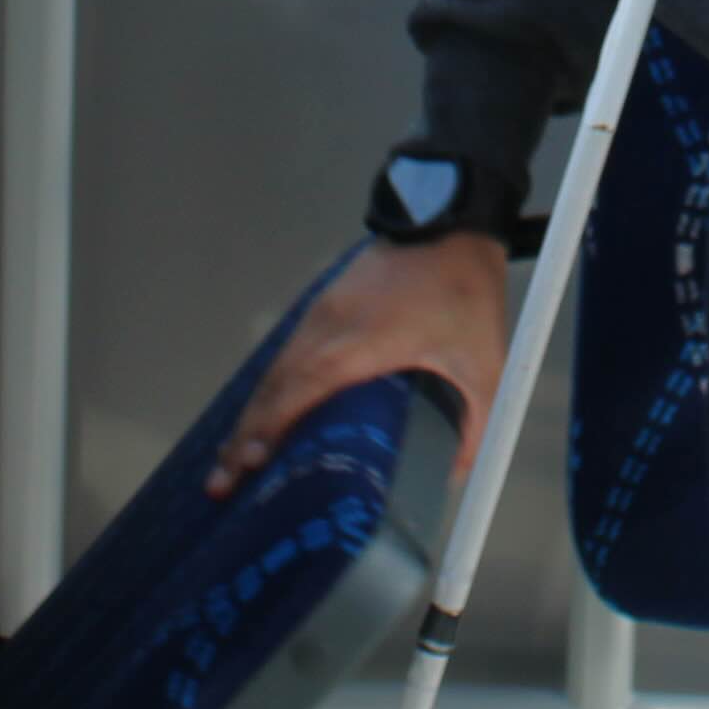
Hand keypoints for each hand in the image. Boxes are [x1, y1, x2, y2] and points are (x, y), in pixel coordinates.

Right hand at [208, 230, 509, 492]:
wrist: (450, 223)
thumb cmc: (465, 293)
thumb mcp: (485, 362)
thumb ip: (476, 423)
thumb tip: (457, 478)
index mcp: (364, 342)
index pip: (304, 386)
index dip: (274, 424)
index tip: (252, 461)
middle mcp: (329, 327)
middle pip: (275, 386)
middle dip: (245, 436)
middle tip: (222, 484)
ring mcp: (319, 315)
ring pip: (272, 371)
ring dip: (249, 416)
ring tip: (229, 463)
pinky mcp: (319, 308)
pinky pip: (282, 355)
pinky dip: (265, 392)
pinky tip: (259, 419)